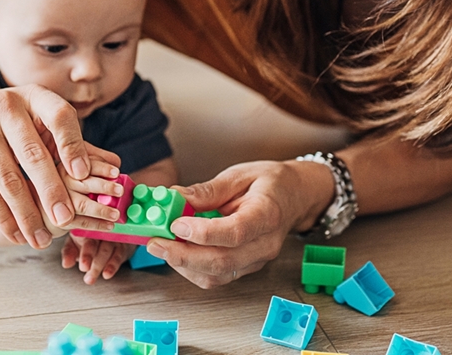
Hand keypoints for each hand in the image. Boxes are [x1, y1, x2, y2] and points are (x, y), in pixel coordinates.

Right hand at [0, 79, 94, 249]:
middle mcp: (6, 107)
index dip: (73, 145)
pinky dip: (2, 216)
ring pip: (8, 179)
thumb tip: (115, 165)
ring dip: (26, 213)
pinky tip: (16, 232)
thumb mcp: (41, 115)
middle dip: (51, 191)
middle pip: (33, 154)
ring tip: (41, 238)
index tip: (83, 174)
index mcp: (35, 96)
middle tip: (66, 219)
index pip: (59, 117)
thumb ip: (71, 139)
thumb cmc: (16, 118)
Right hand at [52, 144, 126, 231]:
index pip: (85, 164)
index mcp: (66, 165)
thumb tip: (116, 162)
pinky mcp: (56, 219)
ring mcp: (56, 201)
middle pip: (84, 184)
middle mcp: (59, 181)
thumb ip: (97, 162)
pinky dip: (96, 224)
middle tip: (120, 191)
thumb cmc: (68, 186)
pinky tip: (109, 225)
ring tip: (116, 213)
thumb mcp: (81, 169)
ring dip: (102, 210)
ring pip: (82, 205)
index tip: (116, 172)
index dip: (102, 168)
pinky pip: (79, 223)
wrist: (45, 208)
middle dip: (104, 187)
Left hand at [62, 234, 135, 283]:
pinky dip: (112, 266)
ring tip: (91, 278)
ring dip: (99, 266)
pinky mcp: (122, 245)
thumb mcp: (74, 243)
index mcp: (86, 227)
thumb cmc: (87, 239)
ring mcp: (112, 237)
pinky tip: (107, 274)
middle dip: (90, 259)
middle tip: (85, 272)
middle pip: (96, 244)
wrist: (111, 233)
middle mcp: (100, 230)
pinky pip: (118, 255)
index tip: (83, 266)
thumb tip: (66, 264)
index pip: (85, 238)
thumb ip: (69, 252)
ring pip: (106, 250)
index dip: (85, 253)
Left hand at [145, 160, 333, 288]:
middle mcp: (265, 244)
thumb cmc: (271, 182)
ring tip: (161, 245)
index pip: (235, 232)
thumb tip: (175, 197)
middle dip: (183, 255)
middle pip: (223, 261)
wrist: (296, 196)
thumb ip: (208, 190)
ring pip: (218, 275)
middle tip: (155, 241)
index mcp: (267, 214)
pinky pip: (218, 276)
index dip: (203, 232)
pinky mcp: (247, 267)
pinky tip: (177, 252)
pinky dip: (193, 269)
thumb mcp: (240, 174)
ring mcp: (257, 260)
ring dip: (184, 265)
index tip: (176, 223)